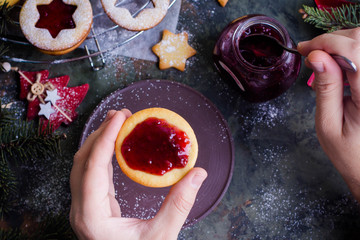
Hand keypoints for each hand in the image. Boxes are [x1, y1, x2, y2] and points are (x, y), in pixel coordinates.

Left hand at [70, 110, 206, 239]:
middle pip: (82, 162)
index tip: (121, 117)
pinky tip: (117, 148)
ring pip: (84, 167)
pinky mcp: (93, 208)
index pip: (92, 168)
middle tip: (122, 115)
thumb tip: (198, 174)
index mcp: (92, 217)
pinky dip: (104, 156)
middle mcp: (82, 210)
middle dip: (101, 134)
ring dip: (100, 142)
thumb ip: (179, 205)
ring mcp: (85, 209)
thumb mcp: (162, 237)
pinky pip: (93, 175)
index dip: (105, 138)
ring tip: (119, 124)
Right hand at [298, 28, 359, 200]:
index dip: (326, 42)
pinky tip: (338, 66)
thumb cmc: (350, 153)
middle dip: (333, 40)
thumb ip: (325, 89)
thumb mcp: (328, 124)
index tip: (305, 49)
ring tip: (322, 60)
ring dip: (342, 45)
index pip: (353, 51)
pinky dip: (351, 54)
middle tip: (310, 53)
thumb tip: (317, 57)